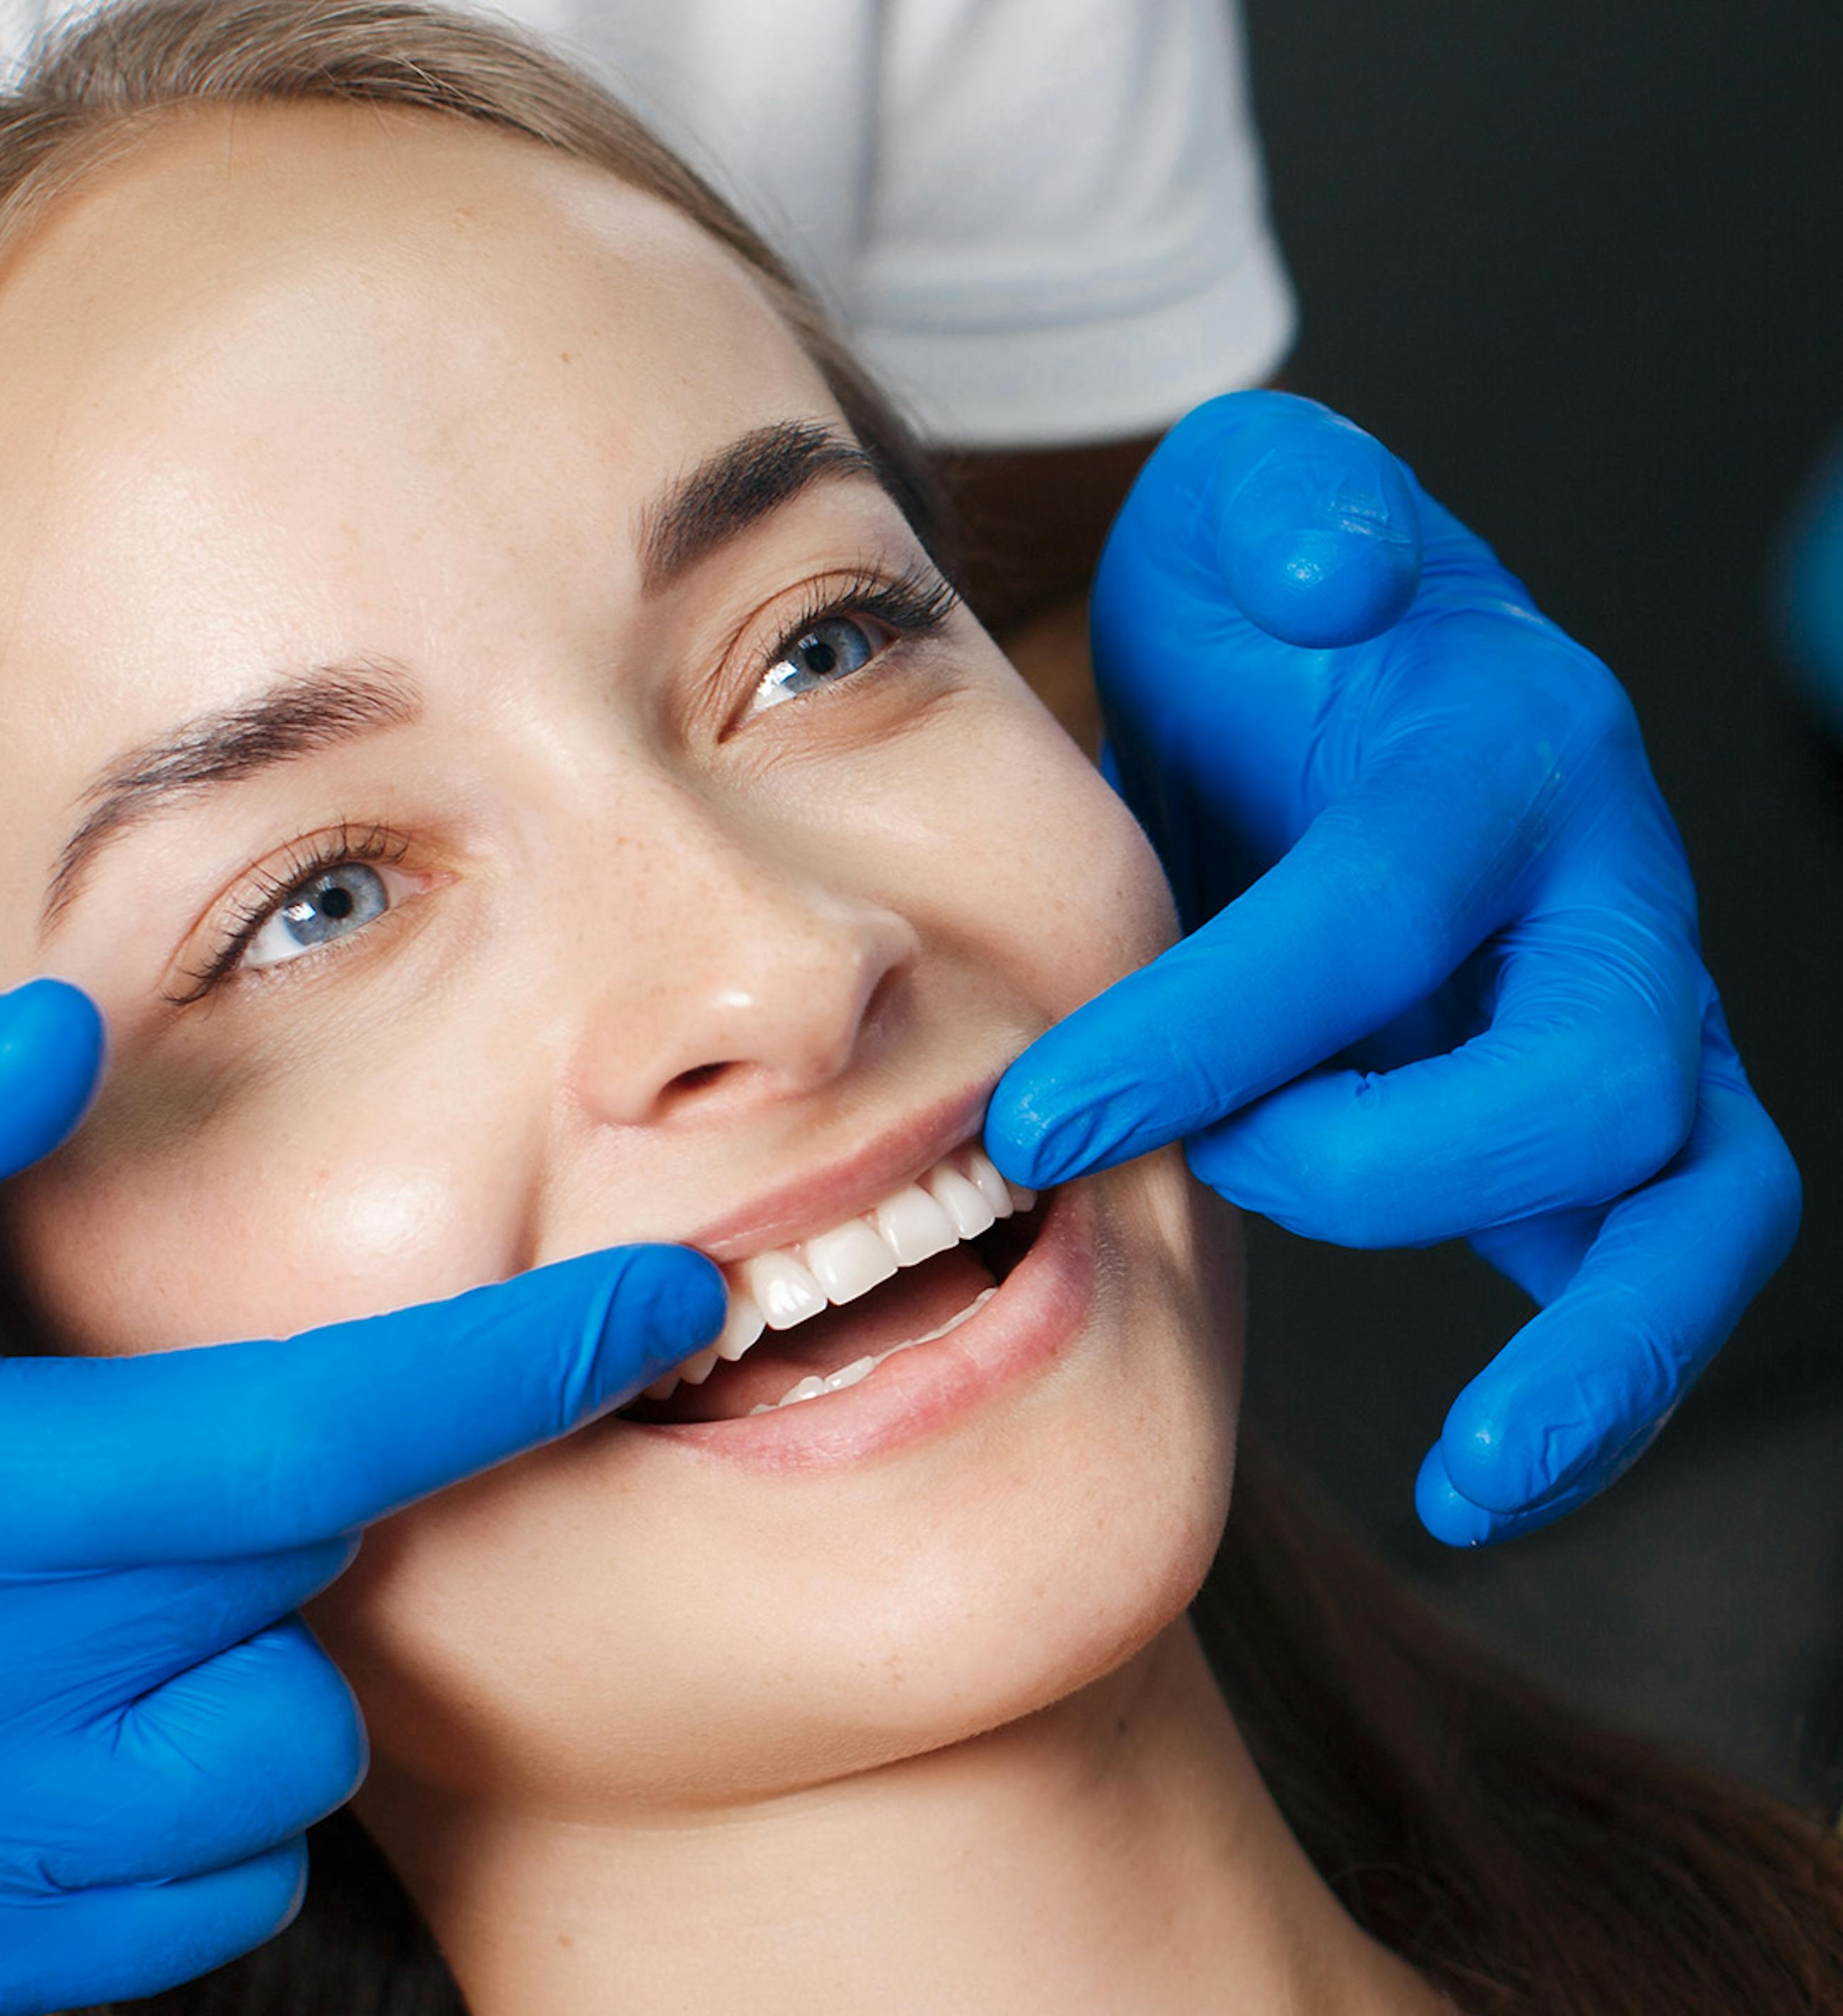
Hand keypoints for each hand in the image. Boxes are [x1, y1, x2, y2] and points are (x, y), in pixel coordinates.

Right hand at [0, 983, 718, 2013]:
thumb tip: (69, 1034)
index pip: (279, 1443)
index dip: (497, 1372)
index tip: (668, 1304)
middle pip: (292, 1591)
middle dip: (332, 1481)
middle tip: (216, 1417)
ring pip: (272, 1764)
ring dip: (257, 1644)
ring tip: (122, 1564)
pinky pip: (203, 1893)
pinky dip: (200, 1787)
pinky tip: (94, 1691)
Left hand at [984, 390, 1799, 1545]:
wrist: (1331, 669)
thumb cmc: (1273, 610)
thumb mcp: (1257, 513)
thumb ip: (1296, 512)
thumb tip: (1334, 576)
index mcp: (1503, 749)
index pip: (1372, 913)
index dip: (1206, 1026)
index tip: (1031, 1121)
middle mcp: (1600, 890)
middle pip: (1584, 1071)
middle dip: (1373, 1164)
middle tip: (1195, 1186)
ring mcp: (1624, 1013)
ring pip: (1696, 1197)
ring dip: (1599, 1354)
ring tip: (1479, 1488)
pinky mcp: (1603, 1116)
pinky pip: (1656, 1258)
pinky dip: (1600, 1379)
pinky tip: (1500, 1481)